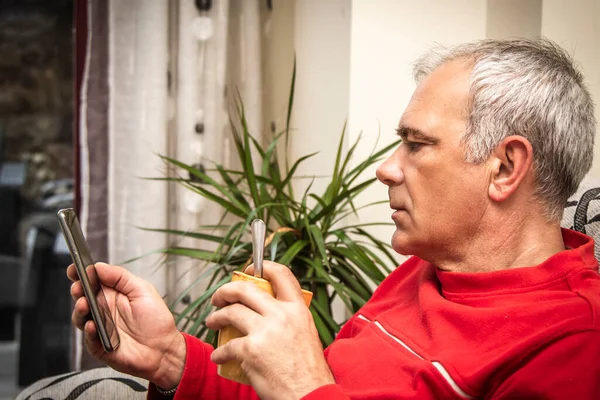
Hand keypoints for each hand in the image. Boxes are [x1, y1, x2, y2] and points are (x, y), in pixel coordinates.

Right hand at [68, 263, 184, 389]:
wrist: (164, 350)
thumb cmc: (156, 321)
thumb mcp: (143, 290)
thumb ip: (121, 277)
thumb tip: (99, 266)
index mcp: (113, 294)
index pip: (92, 282)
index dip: (81, 274)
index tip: (74, 269)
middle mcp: (104, 310)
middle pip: (83, 297)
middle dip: (78, 290)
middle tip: (78, 287)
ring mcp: (100, 328)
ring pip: (81, 317)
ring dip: (79, 310)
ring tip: (84, 304)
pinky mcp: (99, 346)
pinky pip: (89, 338)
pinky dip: (88, 331)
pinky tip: (92, 325)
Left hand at [206, 261, 334, 399]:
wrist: (310, 394)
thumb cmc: (308, 370)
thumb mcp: (306, 332)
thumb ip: (289, 317)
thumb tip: (269, 308)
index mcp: (298, 309)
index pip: (280, 274)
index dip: (261, 267)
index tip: (249, 270)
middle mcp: (282, 315)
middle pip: (246, 289)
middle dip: (226, 290)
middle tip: (219, 297)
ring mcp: (265, 331)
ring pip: (231, 312)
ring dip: (216, 317)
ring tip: (212, 322)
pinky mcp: (251, 350)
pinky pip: (227, 346)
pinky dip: (219, 352)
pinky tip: (219, 357)